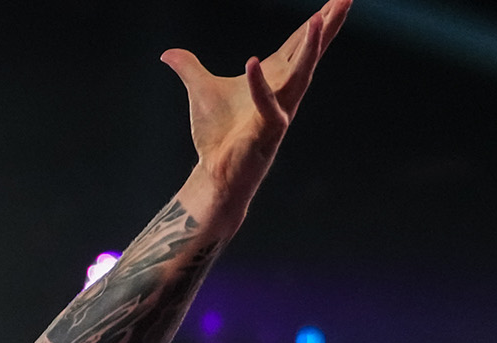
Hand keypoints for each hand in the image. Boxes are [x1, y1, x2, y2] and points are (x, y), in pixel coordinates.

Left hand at [161, 0, 348, 208]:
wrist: (215, 172)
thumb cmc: (218, 134)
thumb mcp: (200, 90)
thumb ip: (188, 68)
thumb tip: (167, 53)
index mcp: (274, 77)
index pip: (299, 43)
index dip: (318, 20)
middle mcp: (284, 90)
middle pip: (311, 51)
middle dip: (329, 24)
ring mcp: (280, 109)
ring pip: (302, 73)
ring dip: (311, 46)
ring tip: (321, 17)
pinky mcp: (267, 130)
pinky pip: (266, 104)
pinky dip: (259, 85)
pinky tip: (251, 63)